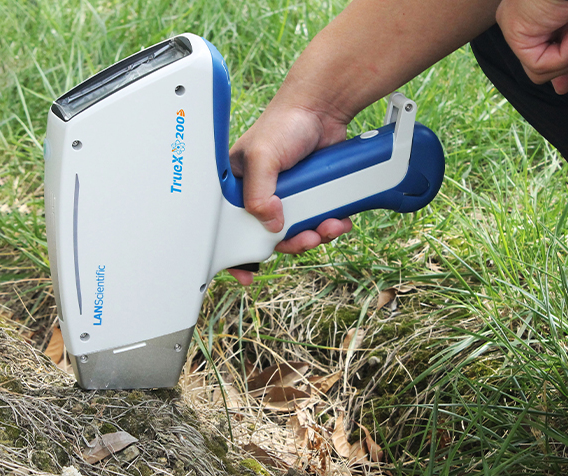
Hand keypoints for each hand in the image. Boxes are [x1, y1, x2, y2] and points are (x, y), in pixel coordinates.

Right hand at [227, 102, 352, 284]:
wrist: (324, 110)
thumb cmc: (285, 123)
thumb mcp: (261, 158)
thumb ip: (258, 194)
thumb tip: (271, 226)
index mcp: (238, 187)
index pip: (230, 226)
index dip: (236, 253)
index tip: (245, 273)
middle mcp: (262, 195)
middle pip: (270, 237)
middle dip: (290, 244)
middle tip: (304, 240)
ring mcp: (289, 198)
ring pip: (298, 234)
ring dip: (315, 236)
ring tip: (327, 227)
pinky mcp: (313, 197)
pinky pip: (320, 223)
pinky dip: (330, 226)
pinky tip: (338, 219)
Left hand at [496, 0, 567, 93]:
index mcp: (536, 11)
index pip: (537, 49)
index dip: (556, 70)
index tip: (564, 88)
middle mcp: (520, 18)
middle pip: (538, 66)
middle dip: (567, 65)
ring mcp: (515, 27)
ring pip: (542, 72)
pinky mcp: (516, 36)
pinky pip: (541, 66)